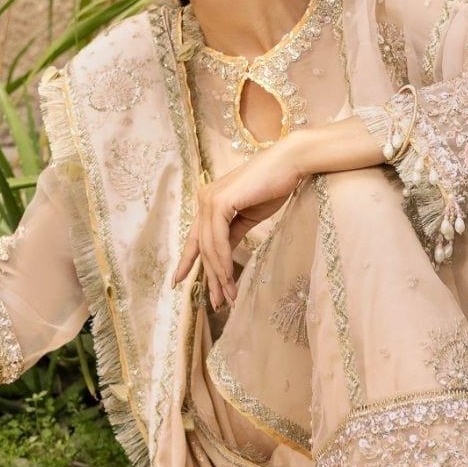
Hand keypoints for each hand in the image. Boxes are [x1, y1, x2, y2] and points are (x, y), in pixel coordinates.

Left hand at [171, 135, 303, 311]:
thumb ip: (232, 235)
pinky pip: (218, 240)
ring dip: (220, 275)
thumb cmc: (273, 186)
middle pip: (202, 246)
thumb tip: (222, 259)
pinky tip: (229, 278)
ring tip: (228, 297)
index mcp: (209, 201)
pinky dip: (224, 261)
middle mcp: (204, 198)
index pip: (195, 236)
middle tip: (218, 303)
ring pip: (210, 247)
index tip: (177, 281)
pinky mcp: (219, 202)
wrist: (289, 163)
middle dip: (210, 277)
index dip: (186, 260)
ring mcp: (209, 199)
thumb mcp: (248, 217)